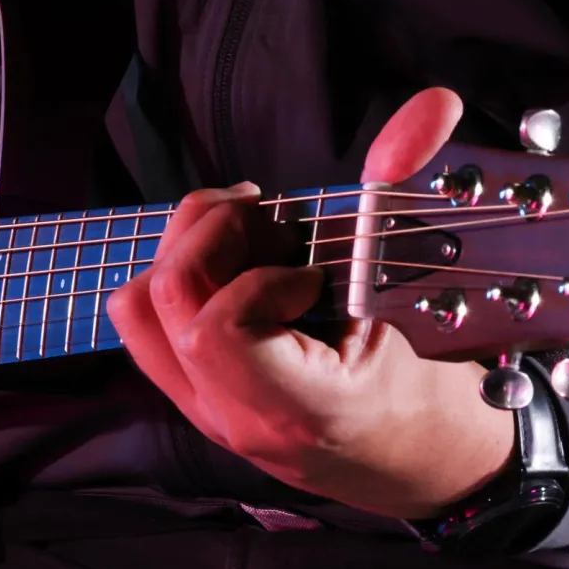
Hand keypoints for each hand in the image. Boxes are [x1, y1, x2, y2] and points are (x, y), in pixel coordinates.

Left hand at [107, 88, 514, 518]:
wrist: (414, 466)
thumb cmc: (423, 392)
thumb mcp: (428, 306)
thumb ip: (408, 195)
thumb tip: (433, 102)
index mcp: (295, 411)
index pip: (215, 332)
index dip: (255, 278)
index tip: (309, 272)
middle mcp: (230, 414)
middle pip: (161, 300)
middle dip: (208, 233)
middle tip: (265, 219)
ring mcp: (201, 408)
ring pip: (135, 307)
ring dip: (184, 249)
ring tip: (243, 237)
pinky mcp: (188, 393)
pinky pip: (143, 322)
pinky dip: (179, 274)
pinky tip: (231, 267)